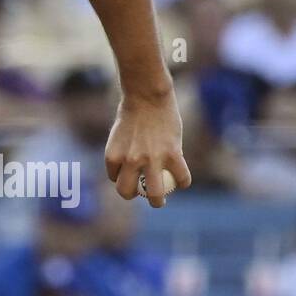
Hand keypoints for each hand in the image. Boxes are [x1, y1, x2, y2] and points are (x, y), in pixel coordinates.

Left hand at [104, 90, 190, 207]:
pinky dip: (183, 181)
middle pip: (127, 191)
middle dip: (134, 196)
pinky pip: (181, 178)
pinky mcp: (172, 155)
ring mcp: (151, 159)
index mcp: (112, 155)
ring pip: (154, 193)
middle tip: (143, 195)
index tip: (131, 173)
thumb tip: (129, 167)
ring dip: (157, 201)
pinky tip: (183, 180)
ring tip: (160, 201)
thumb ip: (123, 151)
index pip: (114, 178)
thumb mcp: (119, 134)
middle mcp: (129, 160)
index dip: (122, 178)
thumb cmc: (133, 111)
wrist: (148, 95)